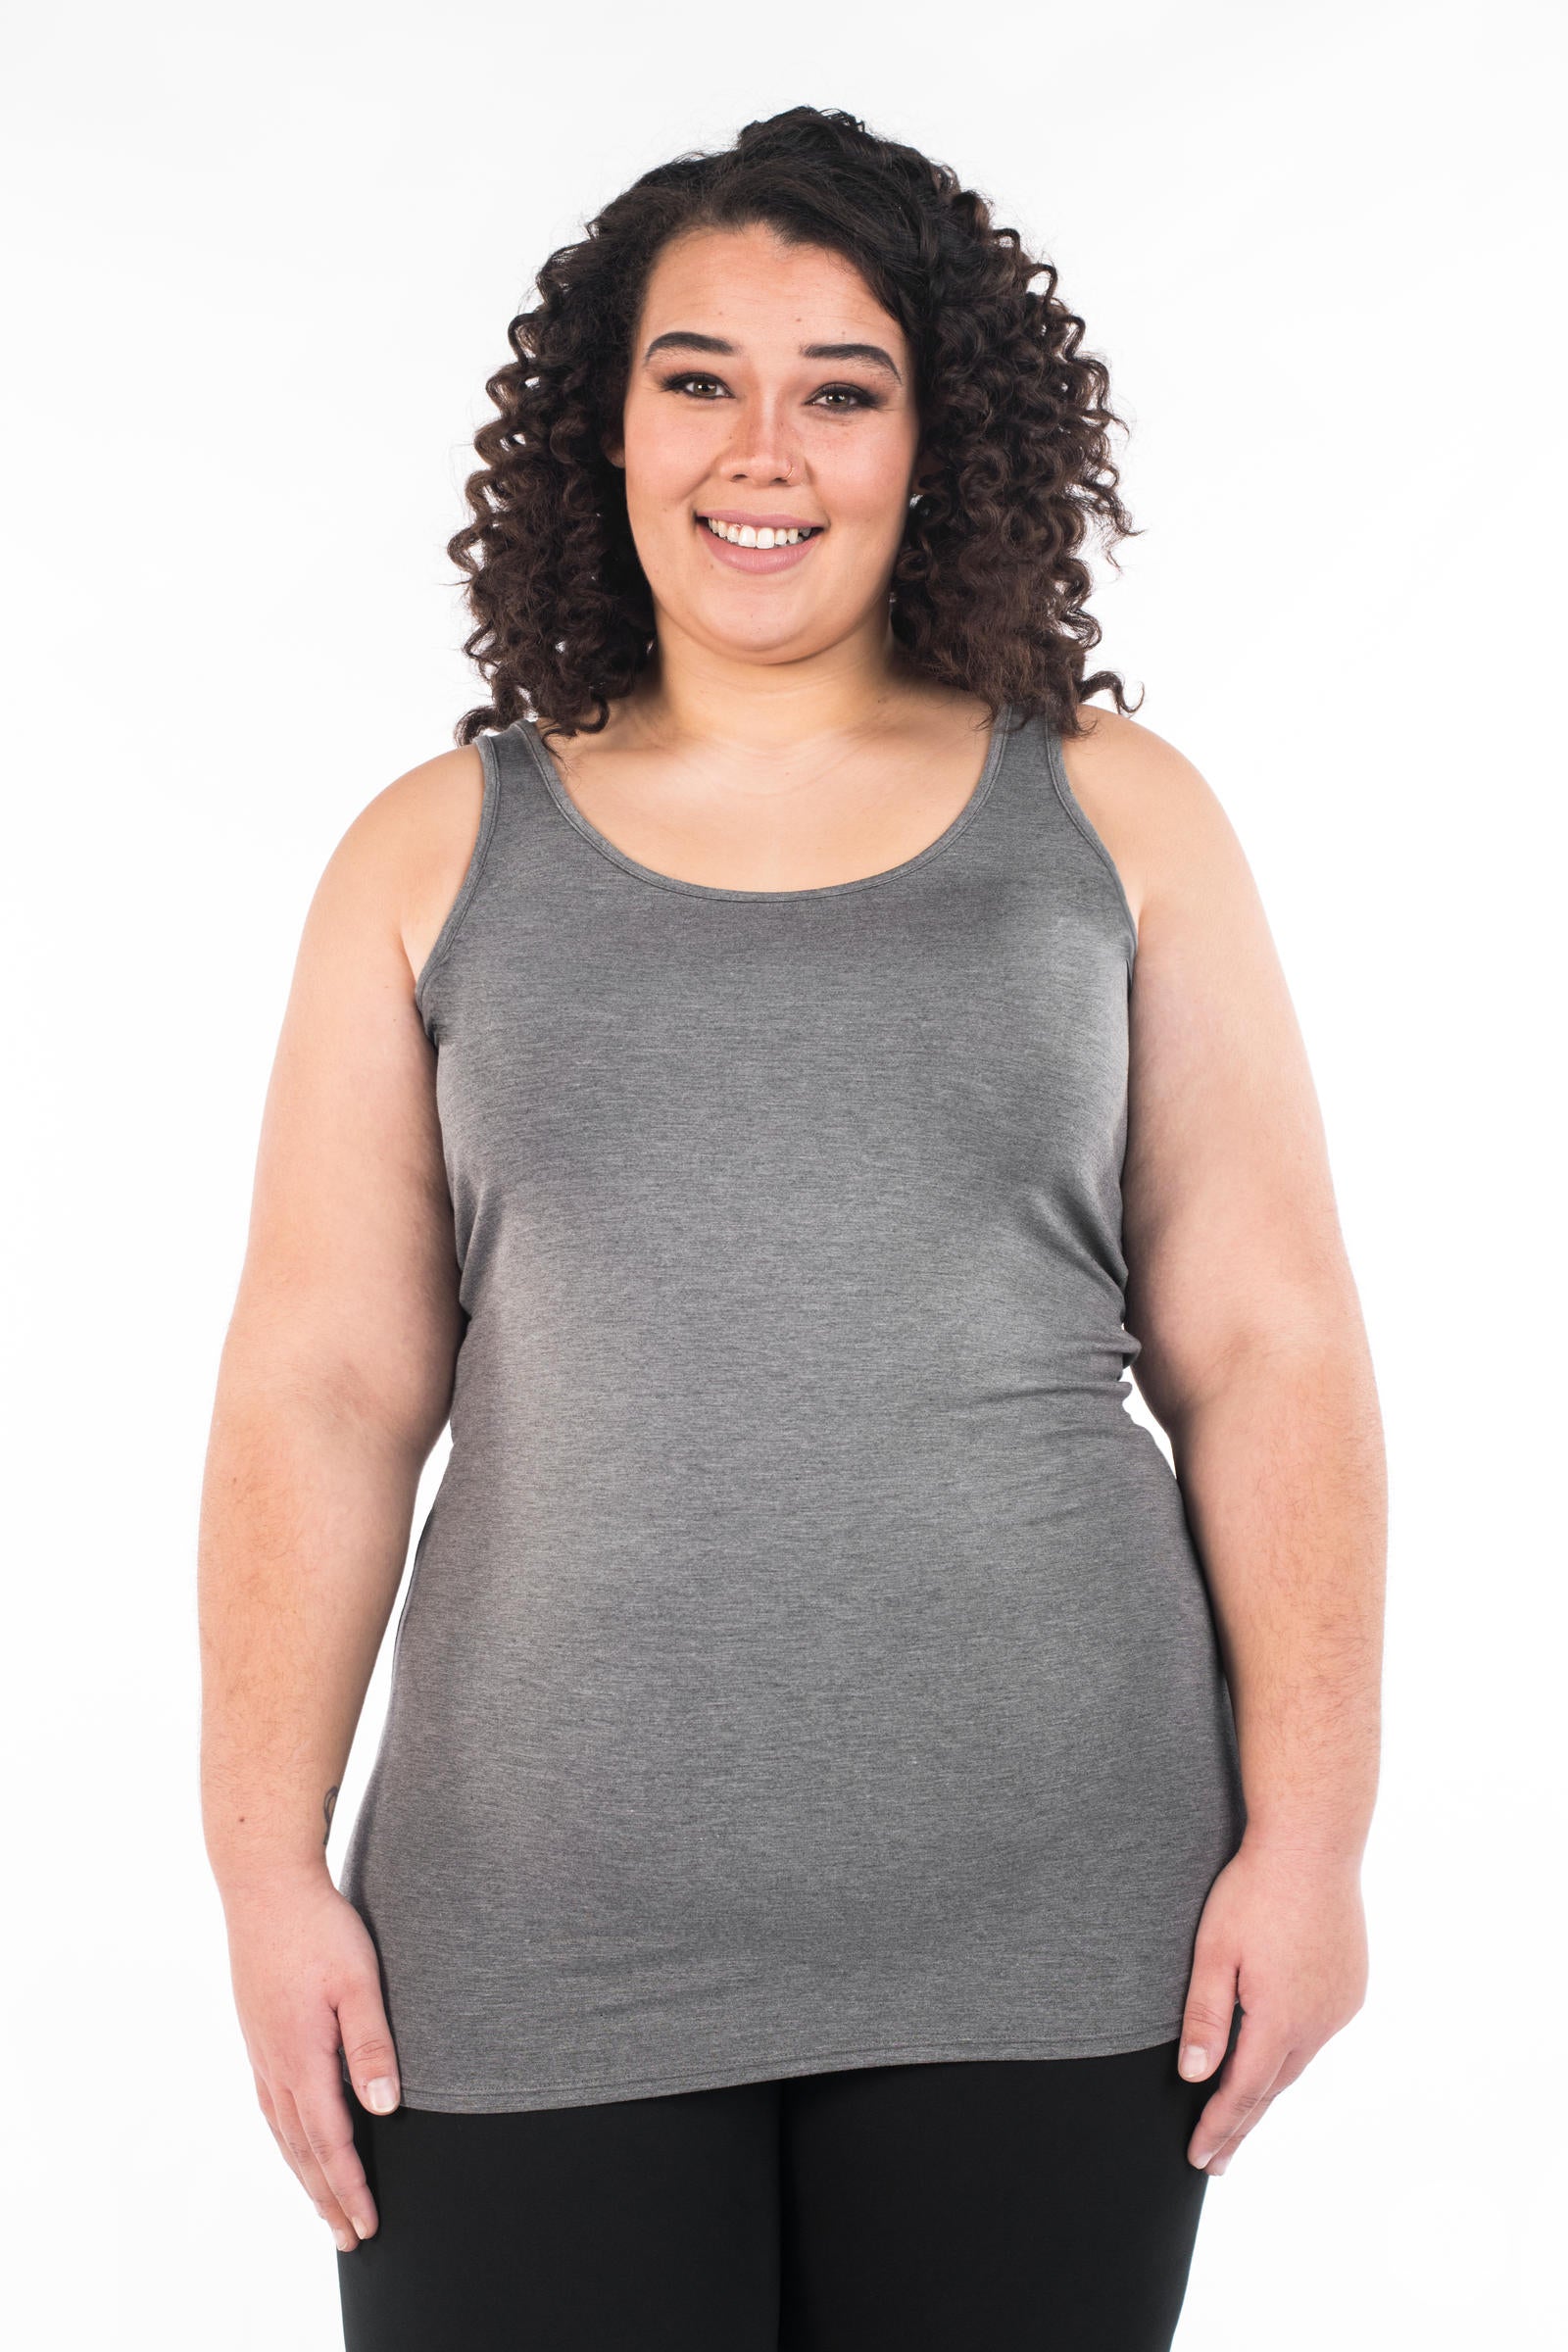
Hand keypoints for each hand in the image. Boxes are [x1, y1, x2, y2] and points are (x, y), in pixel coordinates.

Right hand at [223, 1870, 401, 2251]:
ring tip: (323, 2207)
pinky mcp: (258, 2034)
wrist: (264, 1885)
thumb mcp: (359, 1979)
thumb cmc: (320, 1927)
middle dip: (328, 2197)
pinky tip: (294, 2143)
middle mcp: (275, 2064)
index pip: (331, 2141)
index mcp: (302, 2057)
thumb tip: (384, 2107)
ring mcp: (261, 2051)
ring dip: (305, 2174)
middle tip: (349, 2239)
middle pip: (302, 2149)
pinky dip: (287, 2139)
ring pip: (283, 2132)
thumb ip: (371, 2043)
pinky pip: (270, 2105)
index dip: (350, 2187)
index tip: (368, 2224)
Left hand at [1176, 1837, 1367, 2175]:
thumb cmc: (1253, 1891)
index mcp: (1278, 2018)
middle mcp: (1317, 2022)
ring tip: (1242, 2116)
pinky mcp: (1352, 1986)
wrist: (1313, 1844)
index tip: (1199, 2158)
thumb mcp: (1213, 1952)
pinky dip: (1293, 2051)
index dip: (1219, 2128)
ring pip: (1298, 2061)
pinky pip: (1318, 2032)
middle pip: (1273, 2087)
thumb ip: (1205, 2017)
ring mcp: (1340, 2005)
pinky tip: (1279, 2054)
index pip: (1242, 2092)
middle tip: (1216, 2161)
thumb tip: (1194, 2077)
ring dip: (1269, 2088)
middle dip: (1241, 2124)